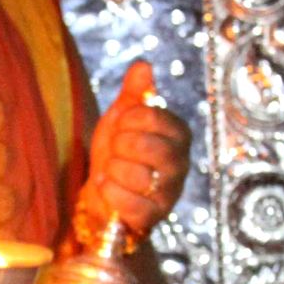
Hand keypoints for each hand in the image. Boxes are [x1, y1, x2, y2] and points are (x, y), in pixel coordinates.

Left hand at [83, 61, 190, 238]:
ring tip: (111, 171)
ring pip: (136, 175)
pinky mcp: (154, 218)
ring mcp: (169, 192)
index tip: (120, 125)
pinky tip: (106, 186)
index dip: (126, 119)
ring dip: (112, 170)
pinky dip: (110, 192)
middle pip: (147, 146)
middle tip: (115, 150)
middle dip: (120, 146)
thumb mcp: (122, 118)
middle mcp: (181, 163)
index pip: (152, 116)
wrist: (103, 191)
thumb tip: (144, 65)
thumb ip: (134, 93)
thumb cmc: (117, 151)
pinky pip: (131, 203)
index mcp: (178, 134)